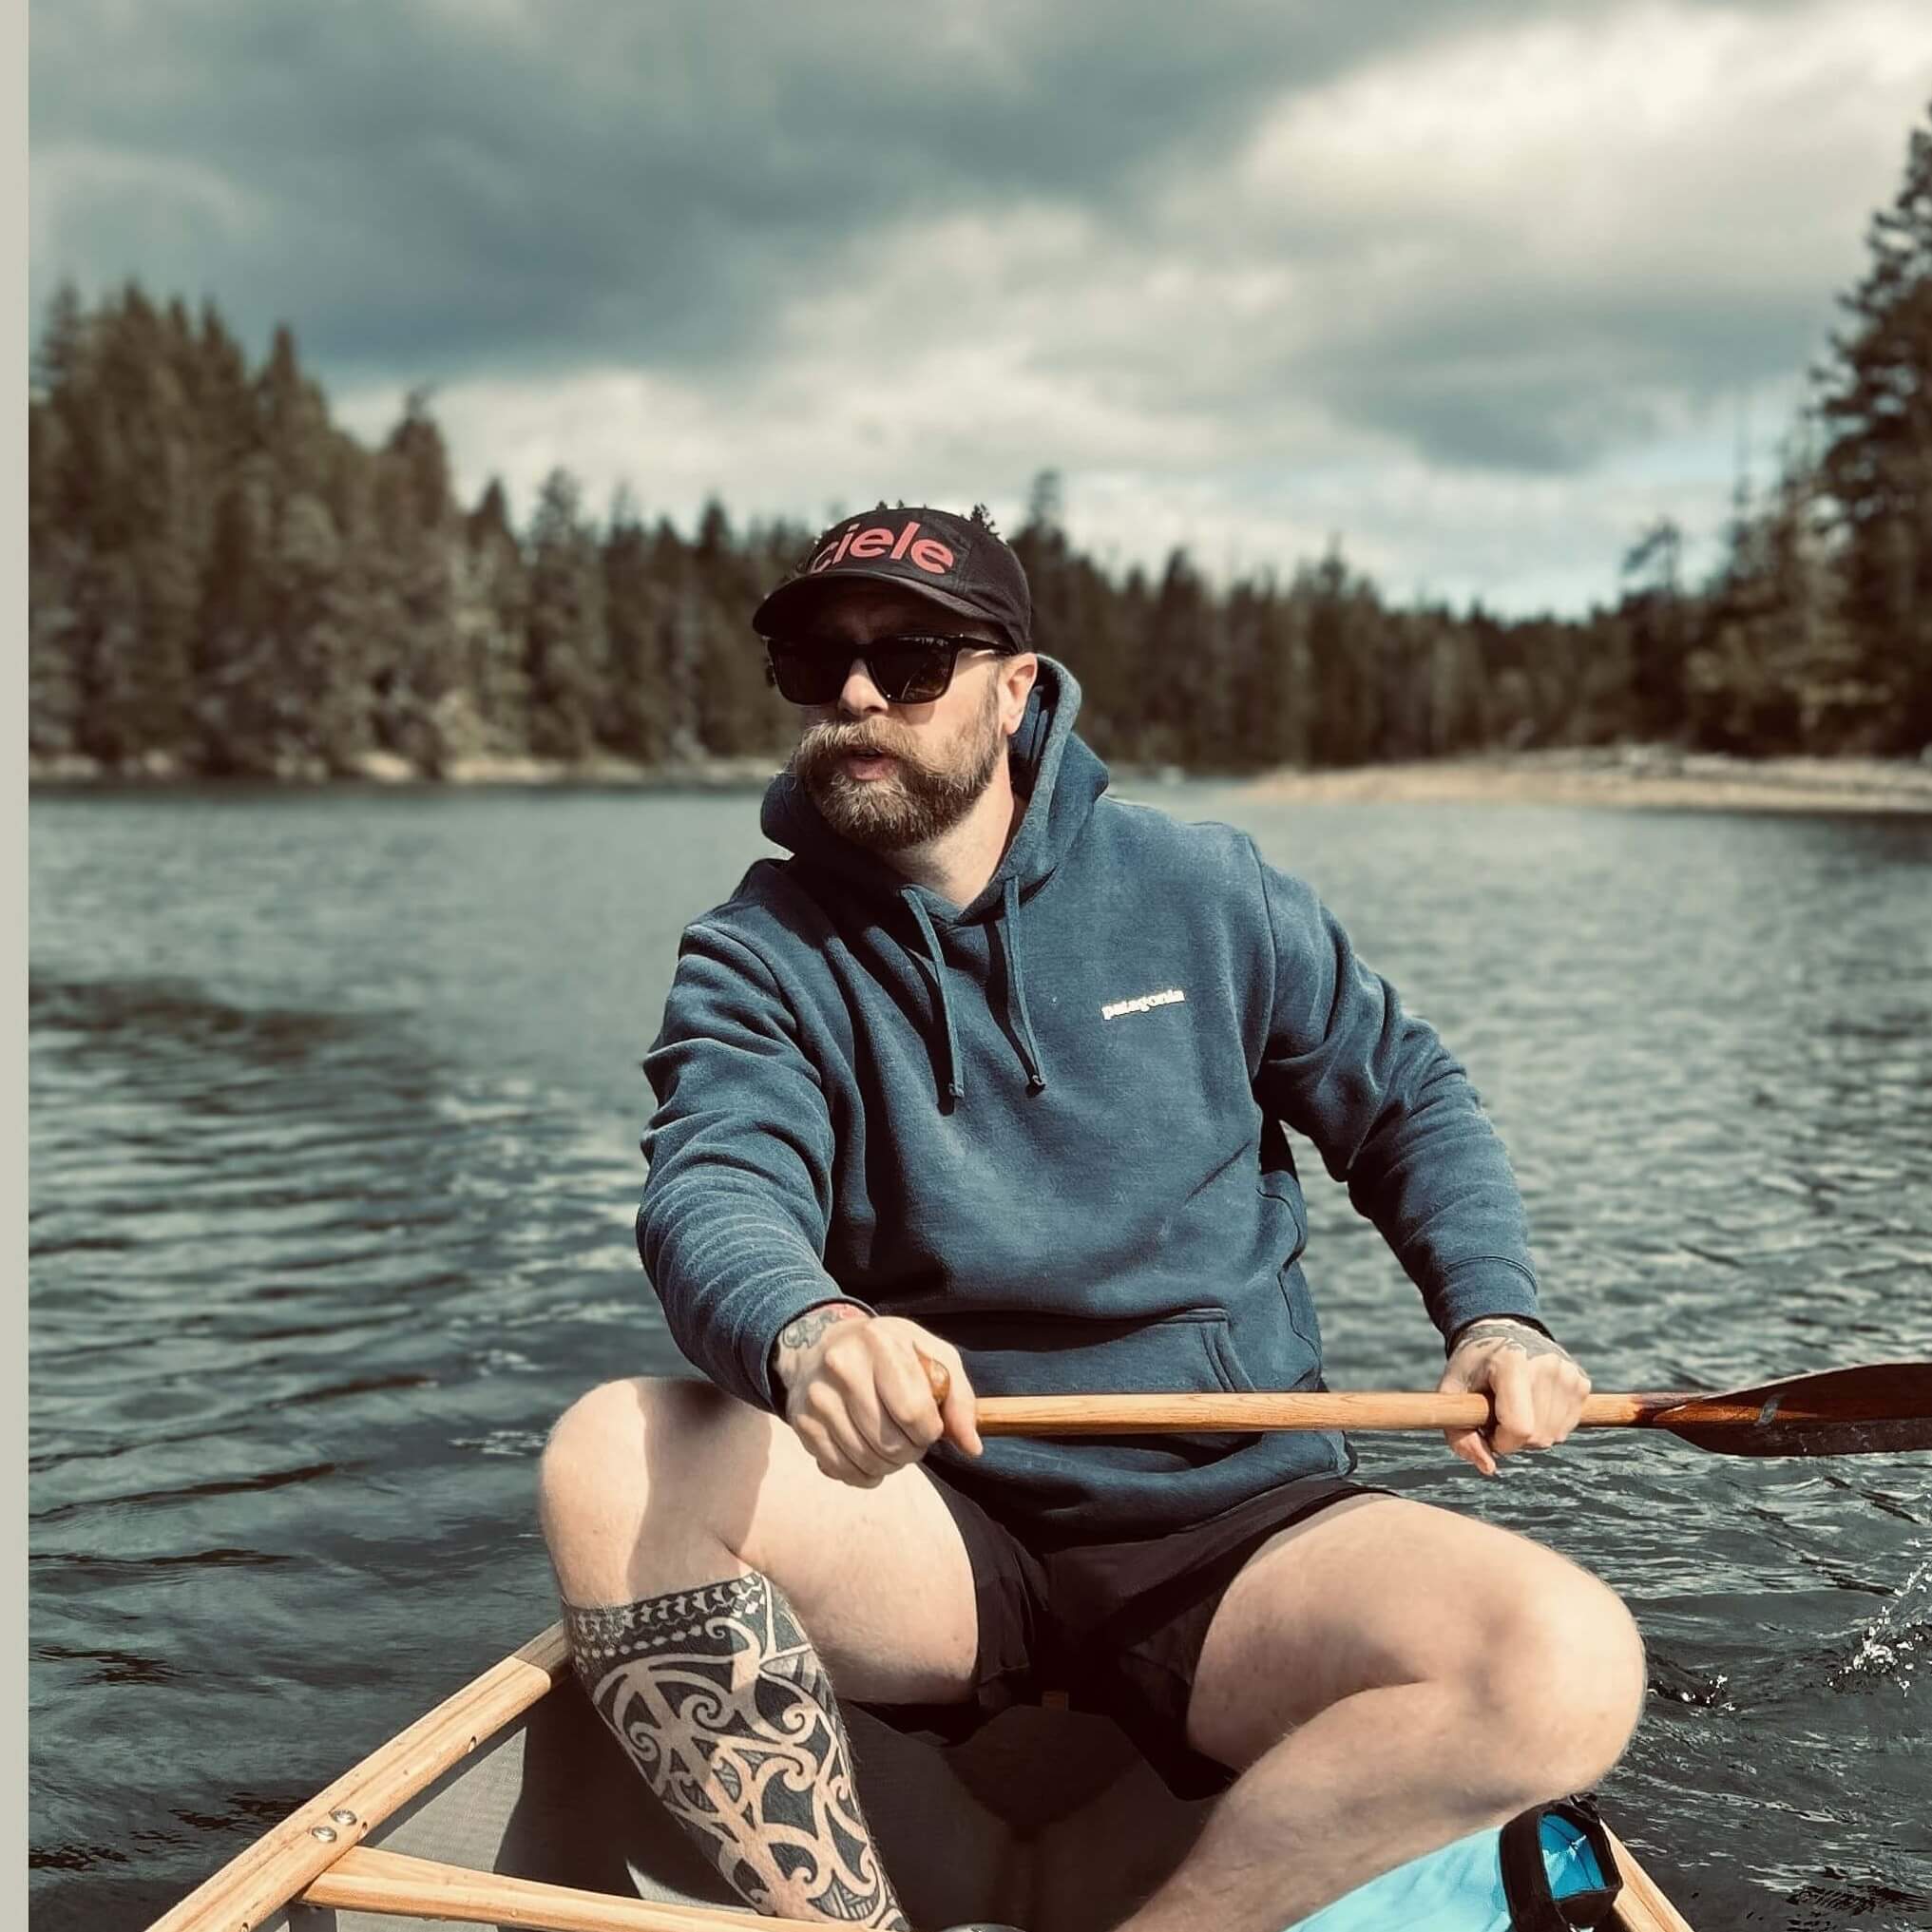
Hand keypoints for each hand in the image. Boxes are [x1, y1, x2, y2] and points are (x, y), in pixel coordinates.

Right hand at [771, 1304, 982, 1487]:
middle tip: (911, 1436)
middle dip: (912, 1450)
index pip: (914, 1412)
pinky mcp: (803, 1424)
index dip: (930, 1431)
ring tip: (891, 1443)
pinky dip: (864, 1474)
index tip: (930, 1424)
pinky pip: (842, 1471)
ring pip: (867, 1461)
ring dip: (890, 1464)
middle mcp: (842, 1367)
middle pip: (891, 1443)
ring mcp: (818, 1397)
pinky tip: (869, 1454)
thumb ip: (959, 1397)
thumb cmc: (887, 1352)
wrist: (821, 1345)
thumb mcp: (930, 1354)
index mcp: (879, 1342)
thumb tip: (972, 1447)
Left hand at [1437, 1317, 1590, 1476]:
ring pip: (1553, 1436)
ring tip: (1514, 1405)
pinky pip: (1566, 1428)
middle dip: (1512, 1438)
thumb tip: (1489, 1469)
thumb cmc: (1472, 1366)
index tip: (1486, 1428)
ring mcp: (1569, 1373)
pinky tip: (1533, 1403)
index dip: (1499, 1441)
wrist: (1500, 1332)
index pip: (1519, 1428)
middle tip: (1496, 1413)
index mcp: (1513, 1364)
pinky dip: (1547, 1425)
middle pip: (1537, 1437)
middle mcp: (1547, 1365)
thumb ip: (1459, 1435)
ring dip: (1530, 1433)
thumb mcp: (1451, 1393)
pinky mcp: (1582, 1382)